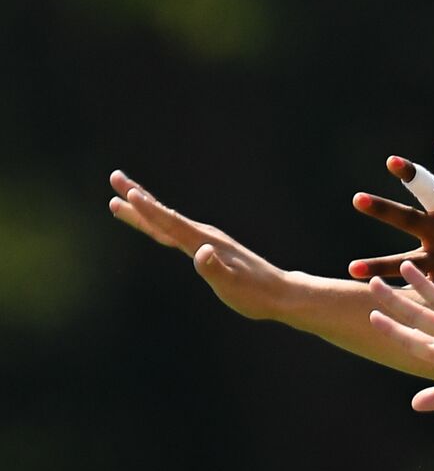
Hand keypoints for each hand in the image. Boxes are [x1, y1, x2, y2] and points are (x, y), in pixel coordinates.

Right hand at [107, 170, 288, 320]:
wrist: (281, 293)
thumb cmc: (256, 293)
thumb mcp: (233, 286)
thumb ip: (215, 269)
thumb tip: (201, 252)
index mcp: (205, 243)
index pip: (171, 224)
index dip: (148, 210)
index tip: (127, 193)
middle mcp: (204, 236)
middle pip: (165, 215)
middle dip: (139, 198)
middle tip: (114, 177)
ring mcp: (207, 241)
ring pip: (169, 222)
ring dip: (145, 209)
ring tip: (124, 196)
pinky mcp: (211, 249)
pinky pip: (178, 232)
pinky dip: (161, 224)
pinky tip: (157, 224)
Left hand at [348, 138, 433, 286]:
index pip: (428, 186)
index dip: (411, 172)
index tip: (390, 161)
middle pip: (410, 219)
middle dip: (384, 209)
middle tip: (357, 198)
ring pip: (407, 264)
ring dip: (380, 265)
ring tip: (351, 269)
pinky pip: (417, 293)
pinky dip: (400, 298)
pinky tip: (376, 304)